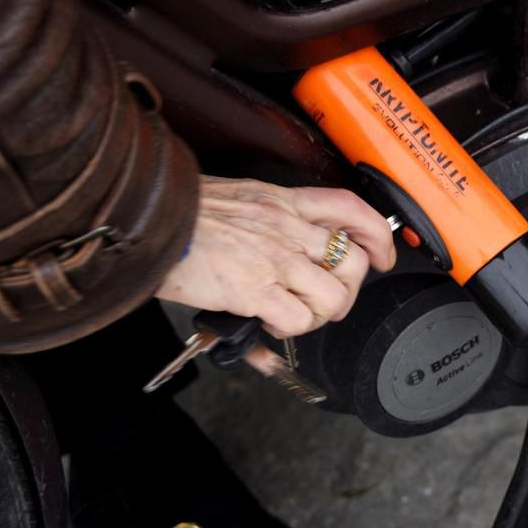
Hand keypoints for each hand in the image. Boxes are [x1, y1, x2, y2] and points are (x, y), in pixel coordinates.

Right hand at [155, 176, 396, 338]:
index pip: (350, 209)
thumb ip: (271, 218)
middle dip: (348, 289)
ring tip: (295, 313)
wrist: (145, 221)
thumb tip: (291, 244)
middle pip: (352, 262)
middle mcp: (286, 227)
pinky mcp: (254, 290)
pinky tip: (270, 321)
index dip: (376, 235)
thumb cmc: (182, 213)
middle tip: (326, 299)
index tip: (382, 255)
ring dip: (320, 314)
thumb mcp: (238, 198)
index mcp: (283, 201)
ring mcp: (274, 259)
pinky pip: (298, 320)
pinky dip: (289, 328)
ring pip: (333, 296)